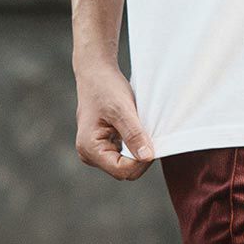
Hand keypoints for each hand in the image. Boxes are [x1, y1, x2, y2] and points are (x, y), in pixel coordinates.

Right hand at [74, 60, 154, 179]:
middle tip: (149, 134)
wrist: (96, 73)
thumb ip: (134, 135)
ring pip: (126, 164)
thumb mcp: (122, 110)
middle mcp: (90, 154)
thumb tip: (147, 157)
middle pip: (124, 170)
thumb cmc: (105, 88)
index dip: (141, 162)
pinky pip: (124, 155)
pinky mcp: (104, 145)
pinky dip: (135, 145)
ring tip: (141, 129)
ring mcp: (96, 151)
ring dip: (138, 150)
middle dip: (140, 156)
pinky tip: (137, 130)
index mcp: (89, 149)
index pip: (122, 171)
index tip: (153, 142)